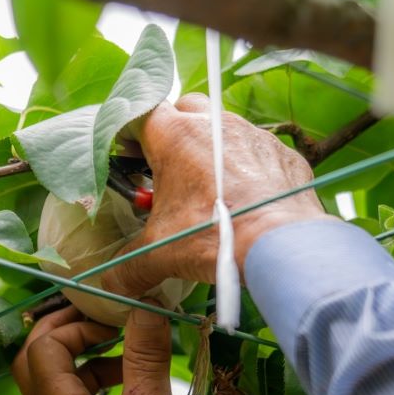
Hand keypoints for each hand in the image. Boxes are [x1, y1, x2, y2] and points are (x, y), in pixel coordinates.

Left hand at [12, 304, 191, 394]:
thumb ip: (146, 355)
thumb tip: (148, 305)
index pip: (43, 345)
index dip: (74, 323)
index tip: (113, 322)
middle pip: (36, 358)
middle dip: (66, 330)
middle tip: (103, 318)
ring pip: (54, 377)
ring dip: (82, 353)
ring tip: (123, 345)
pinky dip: (94, 377)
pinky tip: (130, 379)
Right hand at [102, 93, 334, 298]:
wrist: (281, 245)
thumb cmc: (213, 238)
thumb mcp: (158, 254)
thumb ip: (127, 267)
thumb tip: (111, 286)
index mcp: (176, 136)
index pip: (142, 111)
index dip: (132, 132)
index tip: (130, 156)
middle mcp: (215, 124)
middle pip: (185, 109)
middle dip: (174, 131)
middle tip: (168, 169)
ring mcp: (253, 134)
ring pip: (224, 127)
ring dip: (212, 148)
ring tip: (209, 188)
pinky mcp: (282, 153)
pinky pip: (258, 151)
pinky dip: (248, 168)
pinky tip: (247, 199)